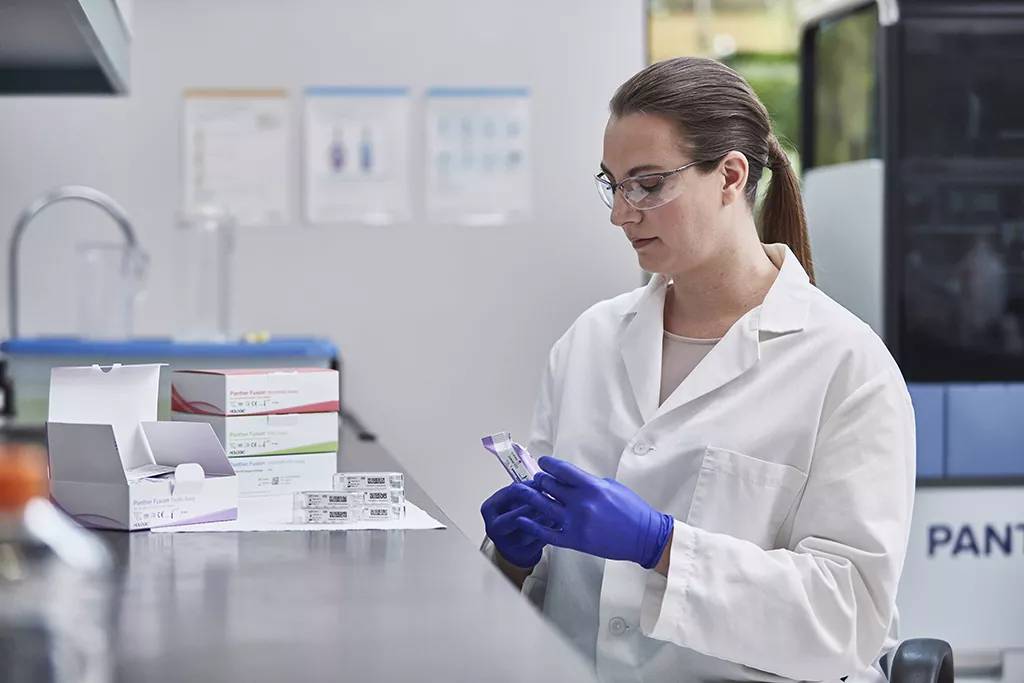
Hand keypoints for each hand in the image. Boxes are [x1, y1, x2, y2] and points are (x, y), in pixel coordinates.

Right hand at [481, 482, 561, 568]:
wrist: (509, 539)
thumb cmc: (511, 512)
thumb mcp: (510, 498)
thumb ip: (522, 489)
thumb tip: (543, 480)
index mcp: (489, 508)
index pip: (511, 493)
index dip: (531, 487)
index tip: (544, 483)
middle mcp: (493, 527)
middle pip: (516, 517)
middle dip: (535, 506)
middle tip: (550, 499)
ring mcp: (507, 544)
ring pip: (528, 533)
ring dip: (544, 520)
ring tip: (557, 510)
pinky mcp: (523, 553)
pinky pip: (538, 543)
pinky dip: (550, 531)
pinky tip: (559, 521)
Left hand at [517, 456, 673, 568]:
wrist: (644, 537)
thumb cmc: (633, 510)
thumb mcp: (612, 487)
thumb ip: (589, 482)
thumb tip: (570, 479)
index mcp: (592, 486)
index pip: (562, 470)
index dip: (548, 464)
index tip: (543, 462)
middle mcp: (581, 503)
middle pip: (549, 486)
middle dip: (540, 480)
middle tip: (537, 479)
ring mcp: (575, 523)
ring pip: (543, 506)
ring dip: (532, 496)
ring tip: (527, 492)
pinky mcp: (574, 540)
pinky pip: (547, 533)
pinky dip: (532, 525)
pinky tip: (522, 518)